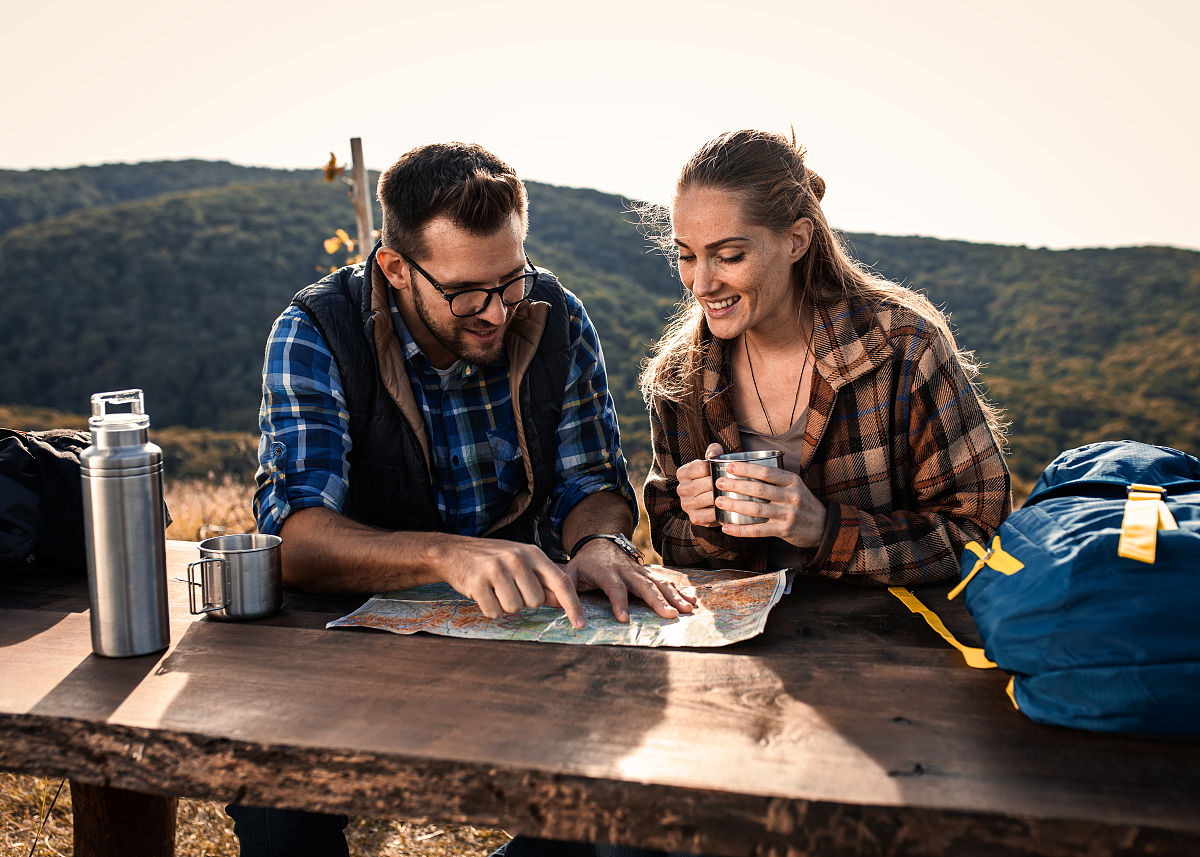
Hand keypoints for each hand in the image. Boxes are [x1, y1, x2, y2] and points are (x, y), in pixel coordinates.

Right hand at [441, 537, 585, 628]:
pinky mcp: (477, 582)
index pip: (560, 582)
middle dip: (524, 602)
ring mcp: (496, 569)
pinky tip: (483, 593)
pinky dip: (489, 609)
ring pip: (514, 608)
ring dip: (505, 605)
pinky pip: (494, 612)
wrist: (453, 552)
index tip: (581, 624)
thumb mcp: (521, 562)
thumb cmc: (493, 559)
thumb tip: (563, 602)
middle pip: (536, 601)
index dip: (572, 605)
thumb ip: (542, 581)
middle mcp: (516, 558)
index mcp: (532, 553)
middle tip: (509, 588)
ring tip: (495, 589)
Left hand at [564, 538, 696, 623]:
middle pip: (644, 586)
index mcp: (606, 572)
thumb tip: (566, 616)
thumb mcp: (569, 574)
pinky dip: (680, 591)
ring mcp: (640, 571)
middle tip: (669, 616)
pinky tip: (692, 601)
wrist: (599, 543)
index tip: (624, 619)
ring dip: (674, 597)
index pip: (614, 588)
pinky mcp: (649, 574)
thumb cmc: (583, 564)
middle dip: (657, 601)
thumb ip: (565, 594)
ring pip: (660, 583)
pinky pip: (666, 582)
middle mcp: (627, 570)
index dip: (619, 602)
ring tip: (686, 610)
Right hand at [675, 442, 725, 527]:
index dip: (713, 468)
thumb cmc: (713, 478)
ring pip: (707, 499)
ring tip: (734, 494)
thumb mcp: (712, 462)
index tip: (724, 469)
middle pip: (704, 483)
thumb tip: (713, 454)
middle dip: (720, 483)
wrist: (712, 501)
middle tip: (733, 483)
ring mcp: (687, 504)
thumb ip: (713, 452)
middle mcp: (682, 489)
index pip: (699, 467)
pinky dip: (720, 511)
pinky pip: (708, 514)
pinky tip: (728, 507)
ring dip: (721, 496)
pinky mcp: (694, 517)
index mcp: (683, 473)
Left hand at [712, 459, 826, 547]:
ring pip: (757, 510)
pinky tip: (726, 528)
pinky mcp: (784, 531)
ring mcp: (788, 515)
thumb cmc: (802, 502)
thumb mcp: (795, 485)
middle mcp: (791, 497)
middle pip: (759, 490)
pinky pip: (758, 531)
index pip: (767, 472)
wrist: (823, 526)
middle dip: (736, 485)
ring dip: (735, 505)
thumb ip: (776, 479)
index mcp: (792, 481)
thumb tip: (745, 469)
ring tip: (719, 501)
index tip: (729, 466)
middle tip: (718, 483)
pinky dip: (740, 530)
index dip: (747, 469)